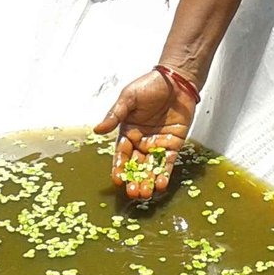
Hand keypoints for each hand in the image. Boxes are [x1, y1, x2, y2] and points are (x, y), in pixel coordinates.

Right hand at [95, 69, 196, 200]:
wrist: (176, 80)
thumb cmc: (150, 85)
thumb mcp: (128, 98)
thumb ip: (115, 115)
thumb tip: (97, 130)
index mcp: (127, 131)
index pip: (121, 154)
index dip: (119, 167)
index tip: (118, 179)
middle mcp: (141, 141)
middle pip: (136, 165)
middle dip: (134, 180)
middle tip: (133, 192)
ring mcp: (157, 145)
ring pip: (151, 168)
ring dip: (148, 182)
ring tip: (145, 194)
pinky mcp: (173, 145)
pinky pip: (168, 163)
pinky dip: (164, 174)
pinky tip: (161, 184)